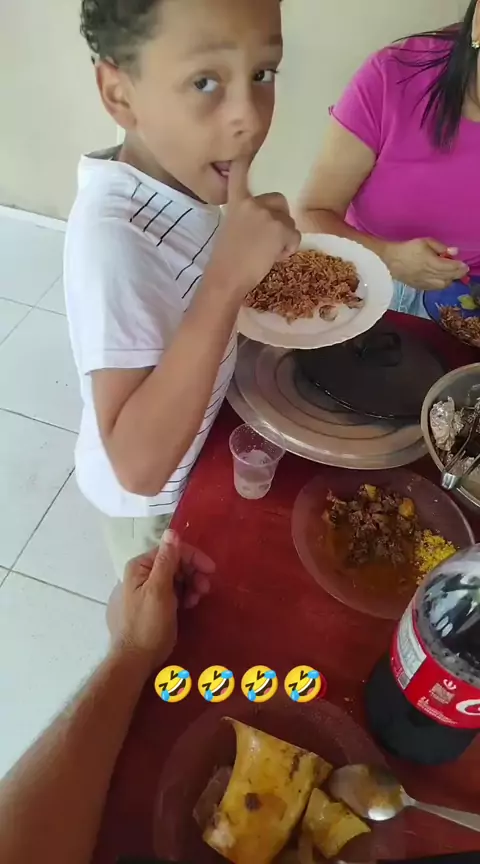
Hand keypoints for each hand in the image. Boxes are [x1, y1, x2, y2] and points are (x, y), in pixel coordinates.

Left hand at [107, 530, 213, 670]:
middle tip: (206, 589)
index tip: (211, 570)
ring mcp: (145, 591)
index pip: (171, 551)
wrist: (134, 660)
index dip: (193, 558)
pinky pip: (171, 592)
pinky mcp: (151, 606)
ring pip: (174, 578)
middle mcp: (140, 575)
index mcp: (139, 567)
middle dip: (193, 573)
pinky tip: (189, 606)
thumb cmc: (147, 625)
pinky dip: (183, 596)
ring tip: (197, 600)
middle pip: (174, 564)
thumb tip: (172, 531)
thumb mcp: (159, 591)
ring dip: (190, 585)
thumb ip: (166, 560)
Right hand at [205, 156, 300, 300]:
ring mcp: (267, 215)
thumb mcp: (232, 230)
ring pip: (289, 223)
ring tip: (268, 253)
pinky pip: (295, 236)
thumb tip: (265, 224)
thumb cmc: (227, 261)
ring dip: (284, 238)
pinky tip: (274, 257)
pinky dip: (289, 248)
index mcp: (236, 203)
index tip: (242, 150)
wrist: (227, 277)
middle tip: (269, 239)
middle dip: (280, 218)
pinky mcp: (280, 228)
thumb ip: (246, 218)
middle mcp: (252, 203)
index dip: (243, 162)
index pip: (240, 175)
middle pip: (279, 201)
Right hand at [384, 239, 468, 290]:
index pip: (450, 267)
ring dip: (450, 280)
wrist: (389, 258)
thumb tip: (454, 252)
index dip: (460, 267)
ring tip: (451, 275)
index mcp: (430, 262)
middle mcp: (428, 274)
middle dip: (457, 274)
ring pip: (442, 285)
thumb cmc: (408, 248)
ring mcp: (423, 282)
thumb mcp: (425, 241)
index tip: (465, 265)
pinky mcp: (418, 286)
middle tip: (462, 270)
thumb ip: (440, 247)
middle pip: (448, 277)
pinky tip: (441, 279)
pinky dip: (440, 284)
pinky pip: (433, 288)